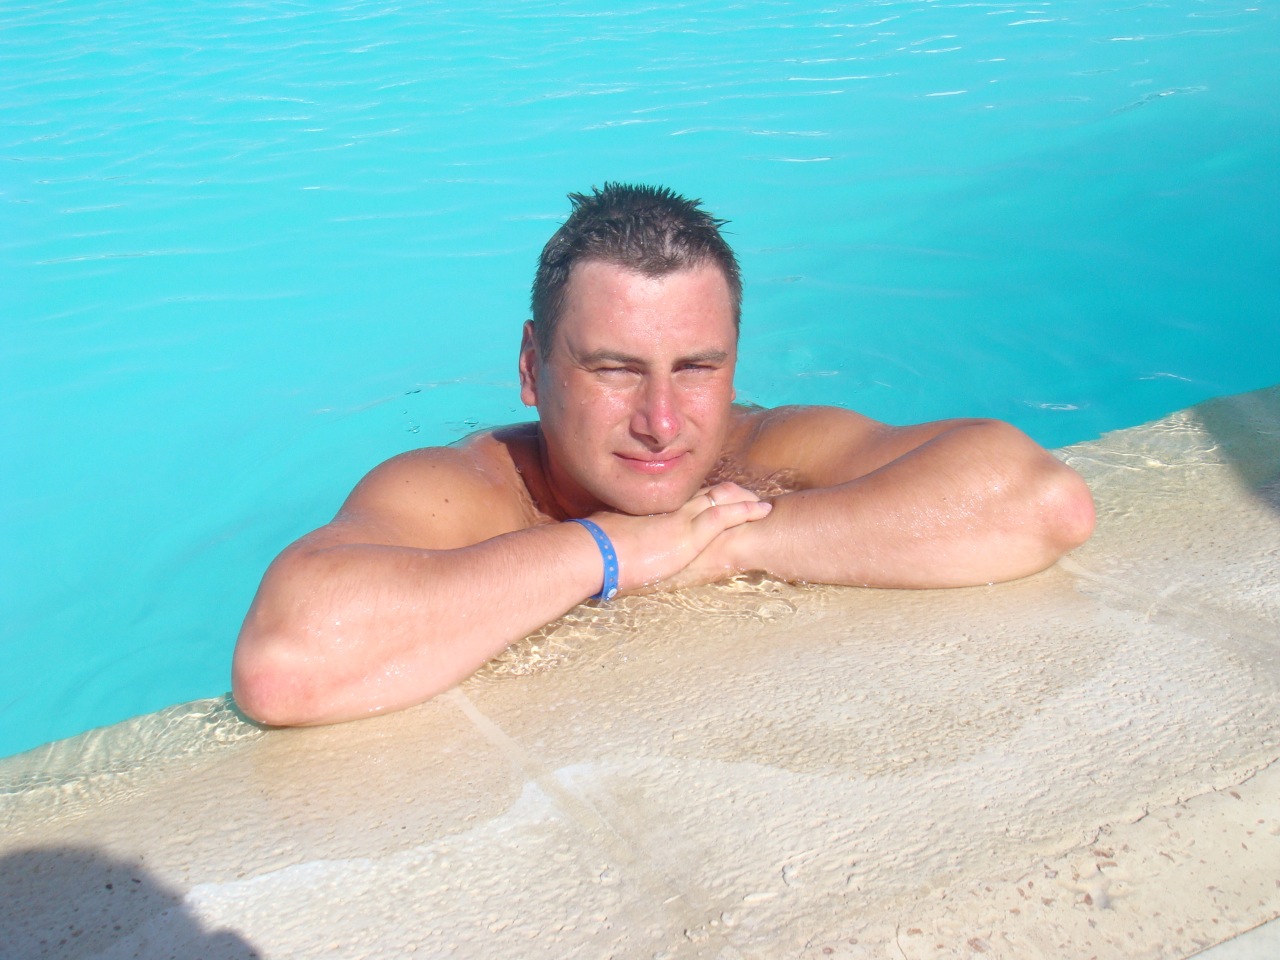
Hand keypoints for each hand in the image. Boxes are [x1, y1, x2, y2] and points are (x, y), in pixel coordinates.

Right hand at [591, 482, 770, 593]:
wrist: (593, 553)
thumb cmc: (594, 549)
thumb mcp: (611, 538)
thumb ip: (622, 537)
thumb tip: (615, 542)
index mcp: (654, 510)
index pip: (687, 498)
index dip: (706, 496)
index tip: (718, 497)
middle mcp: (670, 509)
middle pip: (707, 493)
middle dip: (730, 493)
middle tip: (746, 495)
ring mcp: (681, 519)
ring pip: (722, 499)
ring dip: (745, 500)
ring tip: (762, 504)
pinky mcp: (689, 534)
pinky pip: (725, 516)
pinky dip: (746, 511)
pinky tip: (762, 510)